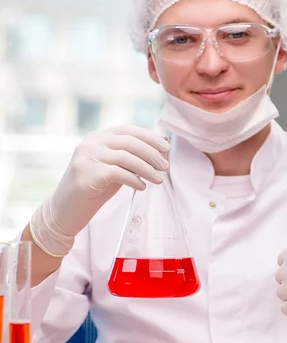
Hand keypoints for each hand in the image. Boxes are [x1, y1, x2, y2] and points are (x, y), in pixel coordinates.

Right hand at [30, 125, 170, 256]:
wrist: (63, 212)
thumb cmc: (92, 190)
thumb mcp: (112, 169)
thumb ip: (128, 159)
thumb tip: (158, 151)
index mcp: (97, 138)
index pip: (128, 130)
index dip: (149, 136)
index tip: (166, 146)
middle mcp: (90, 144)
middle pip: (129, 142)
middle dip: (152, 153)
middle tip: (165, 166)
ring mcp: (87, 158)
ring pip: (126, 157)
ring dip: (147, 168)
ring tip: (159, 179)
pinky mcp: (87, 175)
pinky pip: (118, 173)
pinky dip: (134, 179)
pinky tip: (142, 187)